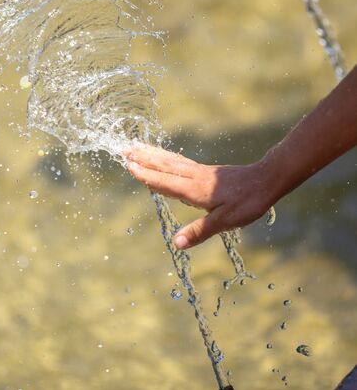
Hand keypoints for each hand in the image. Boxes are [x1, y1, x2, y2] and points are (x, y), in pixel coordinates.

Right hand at [124, 143, 275, 249]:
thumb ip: (199, 231)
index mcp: (194, 190)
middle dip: (143, 158)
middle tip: (124, 149)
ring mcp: (198, 172)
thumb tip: (176, 243)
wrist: (266, 180)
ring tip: (136, 146)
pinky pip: (179, 161)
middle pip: (163, 166)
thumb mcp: (225, 221)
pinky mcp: (204, 171)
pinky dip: (166, 156)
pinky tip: (162, 156)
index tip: (128, 165)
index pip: (164, 181)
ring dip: (151, 154)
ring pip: (170, 161)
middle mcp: (193, 177)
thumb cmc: (247, 202)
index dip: (146, 175)